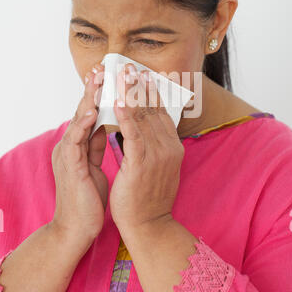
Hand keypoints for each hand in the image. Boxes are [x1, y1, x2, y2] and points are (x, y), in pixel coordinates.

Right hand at [51, 63, 107, 245]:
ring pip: (77, 120)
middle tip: (101, 66)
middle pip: (82, 110)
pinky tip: (91, 112)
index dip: (99, 93)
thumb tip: (104, 125)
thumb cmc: (88, 197)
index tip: (109, 74)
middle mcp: (70, 145)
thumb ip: (95, 143)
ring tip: (96, 79)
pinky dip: (82, 125)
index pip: (90, 112)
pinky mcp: (69, 167)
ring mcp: (67, 155)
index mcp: (78, 144)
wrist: (77, 228)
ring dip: (87, 99)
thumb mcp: (94, 164)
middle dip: (92, 88)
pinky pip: (75, 142)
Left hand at [109, 63, 184, 233]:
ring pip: (143, 117)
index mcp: (173, 146)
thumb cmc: (148, 196)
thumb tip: (146, 125)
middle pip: (152, 109)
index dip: (150, 91)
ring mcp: (157, 155)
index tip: (141, 74)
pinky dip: (126, 115)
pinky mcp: (141, 164)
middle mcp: (169, 147)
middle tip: (129, 66)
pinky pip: (133, 134)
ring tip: (121, 74)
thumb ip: (154, 144)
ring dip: (131, 93)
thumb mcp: (157, 166)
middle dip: (139, 85)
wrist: (149, 225)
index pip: (161, 112)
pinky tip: (118, 99)